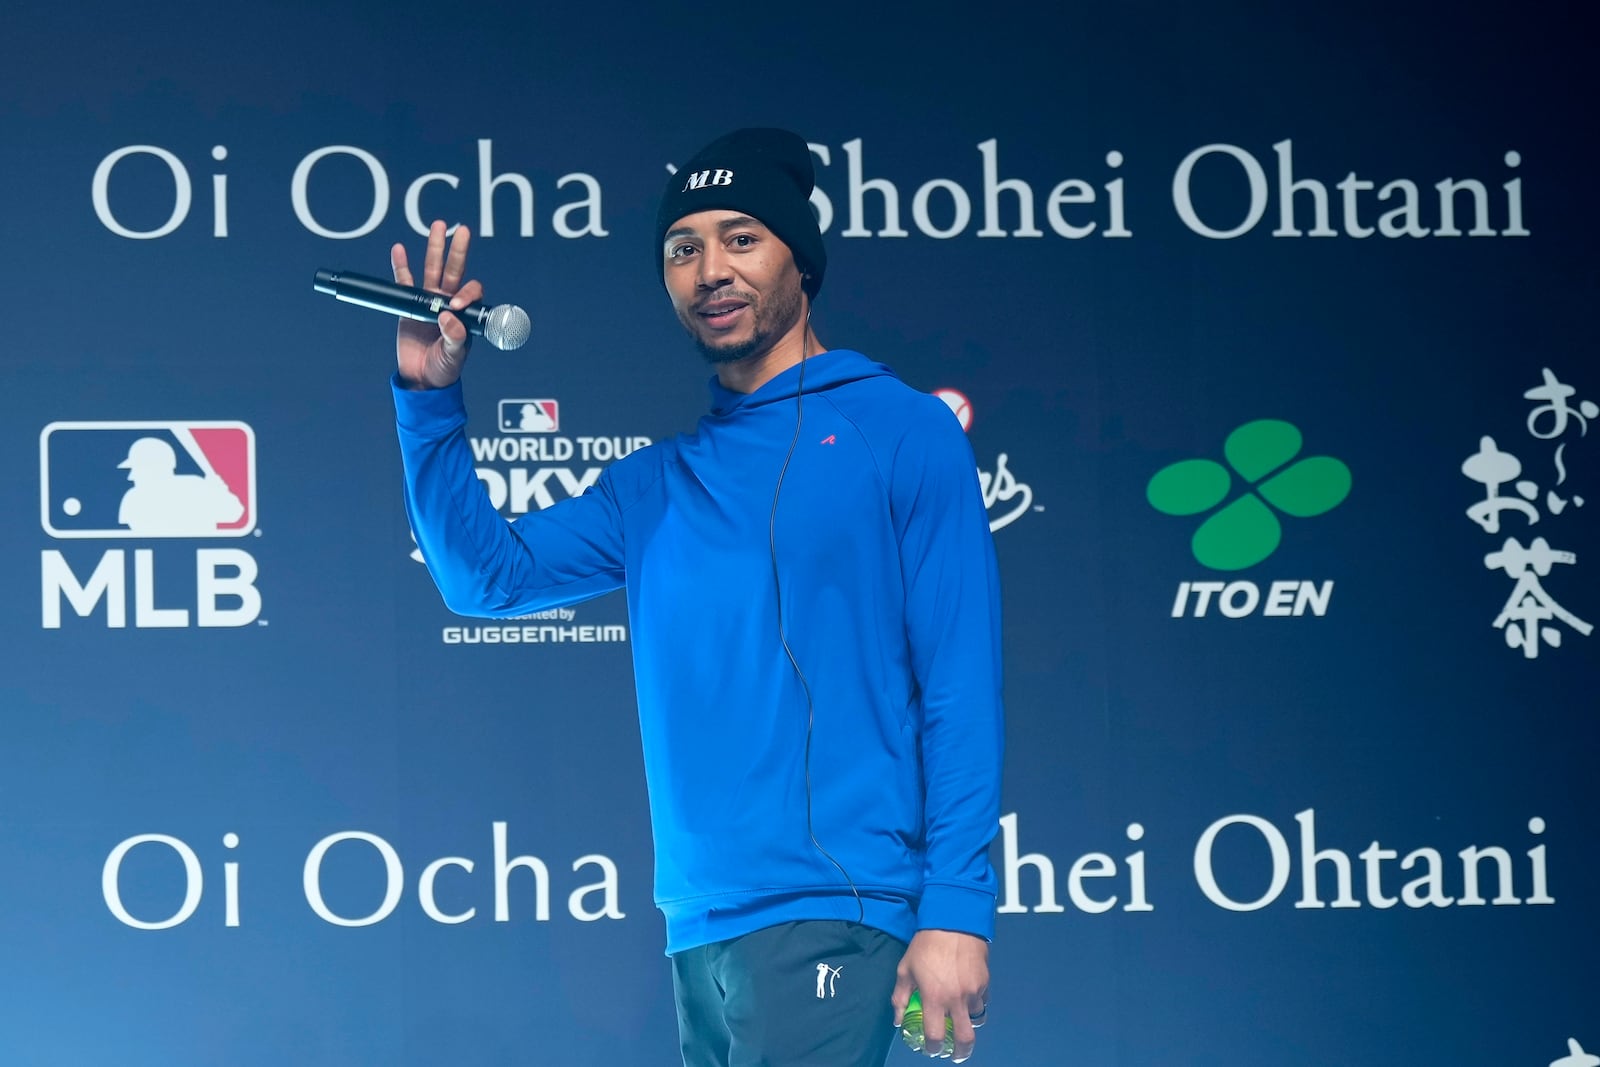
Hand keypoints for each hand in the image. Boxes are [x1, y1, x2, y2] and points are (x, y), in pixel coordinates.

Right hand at [391, 219, 483, 389]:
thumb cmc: (445, 370)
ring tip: (438, 226)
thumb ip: (455, 337)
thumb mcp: (454, 356)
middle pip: (455, 271)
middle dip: (459, 251)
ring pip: (433, 269)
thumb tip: (448, 316)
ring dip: (435, 248)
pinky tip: (399, 248)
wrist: (422, 379)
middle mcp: (449, 303)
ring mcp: (429, 301)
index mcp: (465, 314)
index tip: (454, 305)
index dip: (465, 293)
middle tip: (463, 230)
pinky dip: (401, 266)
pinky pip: (405, 282)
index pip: (469, 292)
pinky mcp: (409, 305)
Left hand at [892, 930, 988, 1061]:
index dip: (933, 1048)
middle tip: (955, 1053)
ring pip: (975, 1018)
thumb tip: (898, 1020)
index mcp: (934, 998)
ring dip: (967, 1022)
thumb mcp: (905, 969)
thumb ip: (900, 997)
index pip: (935, 1036)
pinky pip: (982, 1000)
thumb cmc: (925, 944)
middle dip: (960, 1051)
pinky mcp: (985, 981)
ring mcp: (974, 991)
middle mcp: (956, 999)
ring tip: (959, 1017)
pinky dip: (975, 1002)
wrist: (953, 920)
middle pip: (965, 1039)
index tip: (931, 1049)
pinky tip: (966, 993)